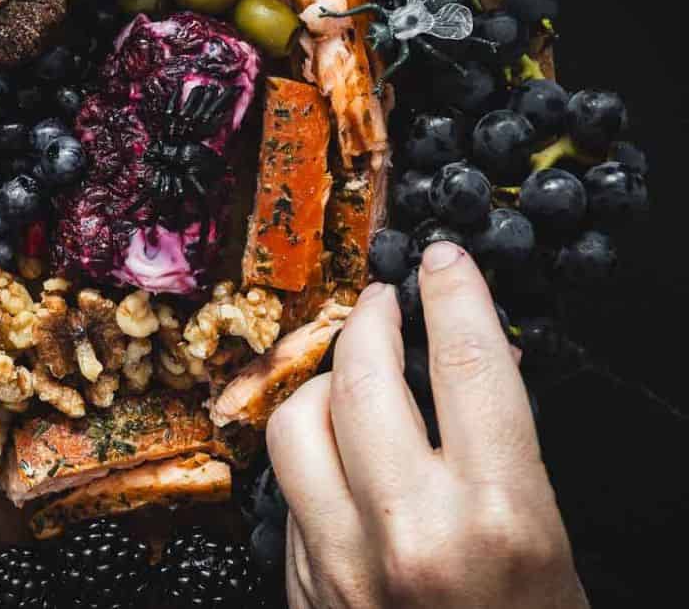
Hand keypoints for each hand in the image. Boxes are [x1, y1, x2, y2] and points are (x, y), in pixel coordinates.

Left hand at [267, 242, 588, 608]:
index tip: (443, 258)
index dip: (452, 293)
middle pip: (363, 378)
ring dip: (321, 386)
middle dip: (373, 321)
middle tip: (386, 303)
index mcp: (497, 517)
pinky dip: (308, 462)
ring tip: (351, 375)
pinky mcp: (300, 589)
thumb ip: (499, 457)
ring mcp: (341, 563)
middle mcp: (409, 531)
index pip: (468, 364)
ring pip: (295, 426)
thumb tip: (464, 367)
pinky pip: (284, 494)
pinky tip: (336, 459)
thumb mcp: (548, 548)